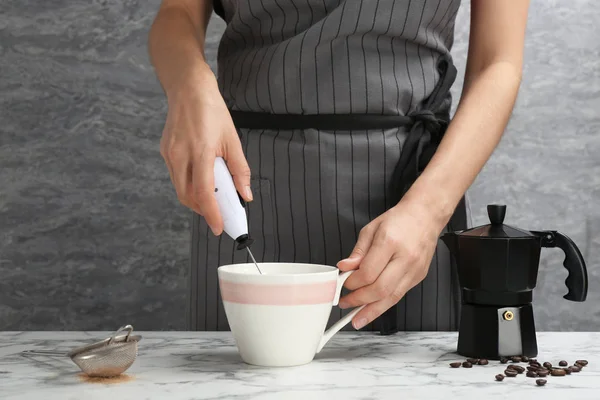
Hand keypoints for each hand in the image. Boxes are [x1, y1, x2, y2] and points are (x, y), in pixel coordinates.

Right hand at [160, 63, 251, 234]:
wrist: (188, 88)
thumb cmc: (212, 111)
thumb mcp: (233, 139)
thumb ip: (240, 170)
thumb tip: (245, 195)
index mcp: (200, 151)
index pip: (204, 192)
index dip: (211, 213)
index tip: (219, 227)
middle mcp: (180, 155)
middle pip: (188, 196)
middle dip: (204, 210)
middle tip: (220, 215)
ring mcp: (169, 154)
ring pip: (180, 189)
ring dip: (196, 199)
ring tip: (213, 199)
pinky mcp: (165, 151)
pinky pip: (176, 177)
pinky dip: (189, 185)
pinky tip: (202, 181)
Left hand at [336, 199, 444, 329]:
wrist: (425, 216)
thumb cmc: (398, 220)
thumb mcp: (371, 229)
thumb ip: (358, 252)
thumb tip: (344, 268)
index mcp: (390, 242)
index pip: (368, 272)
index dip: (353, 282)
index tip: (343, 283)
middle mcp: (405, 258)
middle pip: (380, 289)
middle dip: (360, 300)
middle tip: (346, 303)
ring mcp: (415, 270)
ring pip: (392, 298)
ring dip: (372, 311)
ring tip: (357, 319)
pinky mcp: (419, 277)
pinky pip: (399, 295)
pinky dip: (384, 304)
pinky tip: (373, 310)